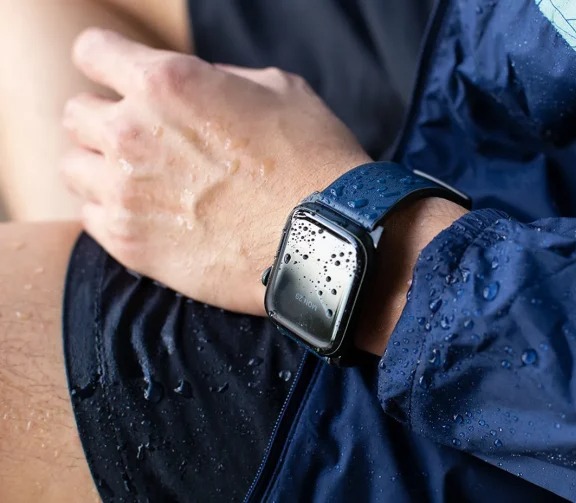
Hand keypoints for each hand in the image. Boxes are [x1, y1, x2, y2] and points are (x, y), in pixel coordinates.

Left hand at [61, 28, 370, 314]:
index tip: (124, 78)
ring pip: (75, 168)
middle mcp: (132, 133)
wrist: (327, 240)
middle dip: (106, 119)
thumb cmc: (314, 161)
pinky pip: (91, 217)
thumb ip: (218, 81)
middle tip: (142, 138)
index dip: (109, 61)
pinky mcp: (130, 244)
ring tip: (142, 180)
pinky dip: (113, 212)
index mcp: (167, 83)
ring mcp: (125, 192)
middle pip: (75, 113)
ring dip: (103, 168)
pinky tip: (150, 214)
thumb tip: (198, 88)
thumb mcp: (278, 91)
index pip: (92, 52)